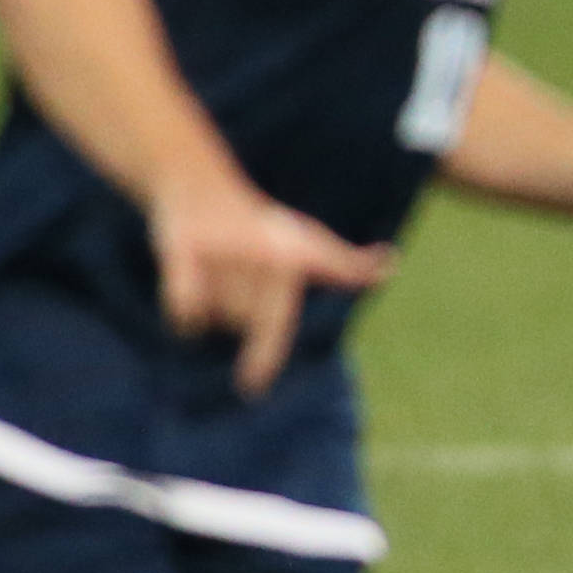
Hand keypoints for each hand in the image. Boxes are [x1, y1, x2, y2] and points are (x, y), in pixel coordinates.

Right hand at [151, 175, 394, 398]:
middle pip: (240, 322)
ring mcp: (223, 251)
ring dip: (210, 301)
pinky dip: (183, 303)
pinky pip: (183, 306)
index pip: (285, 314)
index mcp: (292, 258)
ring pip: (211, 315)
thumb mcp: (310, 240)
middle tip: (236, 271)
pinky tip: (189, 275)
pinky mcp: (183, 249)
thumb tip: (390, 262)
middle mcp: (261, 255)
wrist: (201, 184)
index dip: (266, 353)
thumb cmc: (261, 224)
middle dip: (236, 307)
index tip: (251, 388)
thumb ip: (347, 264)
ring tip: (214, 265)